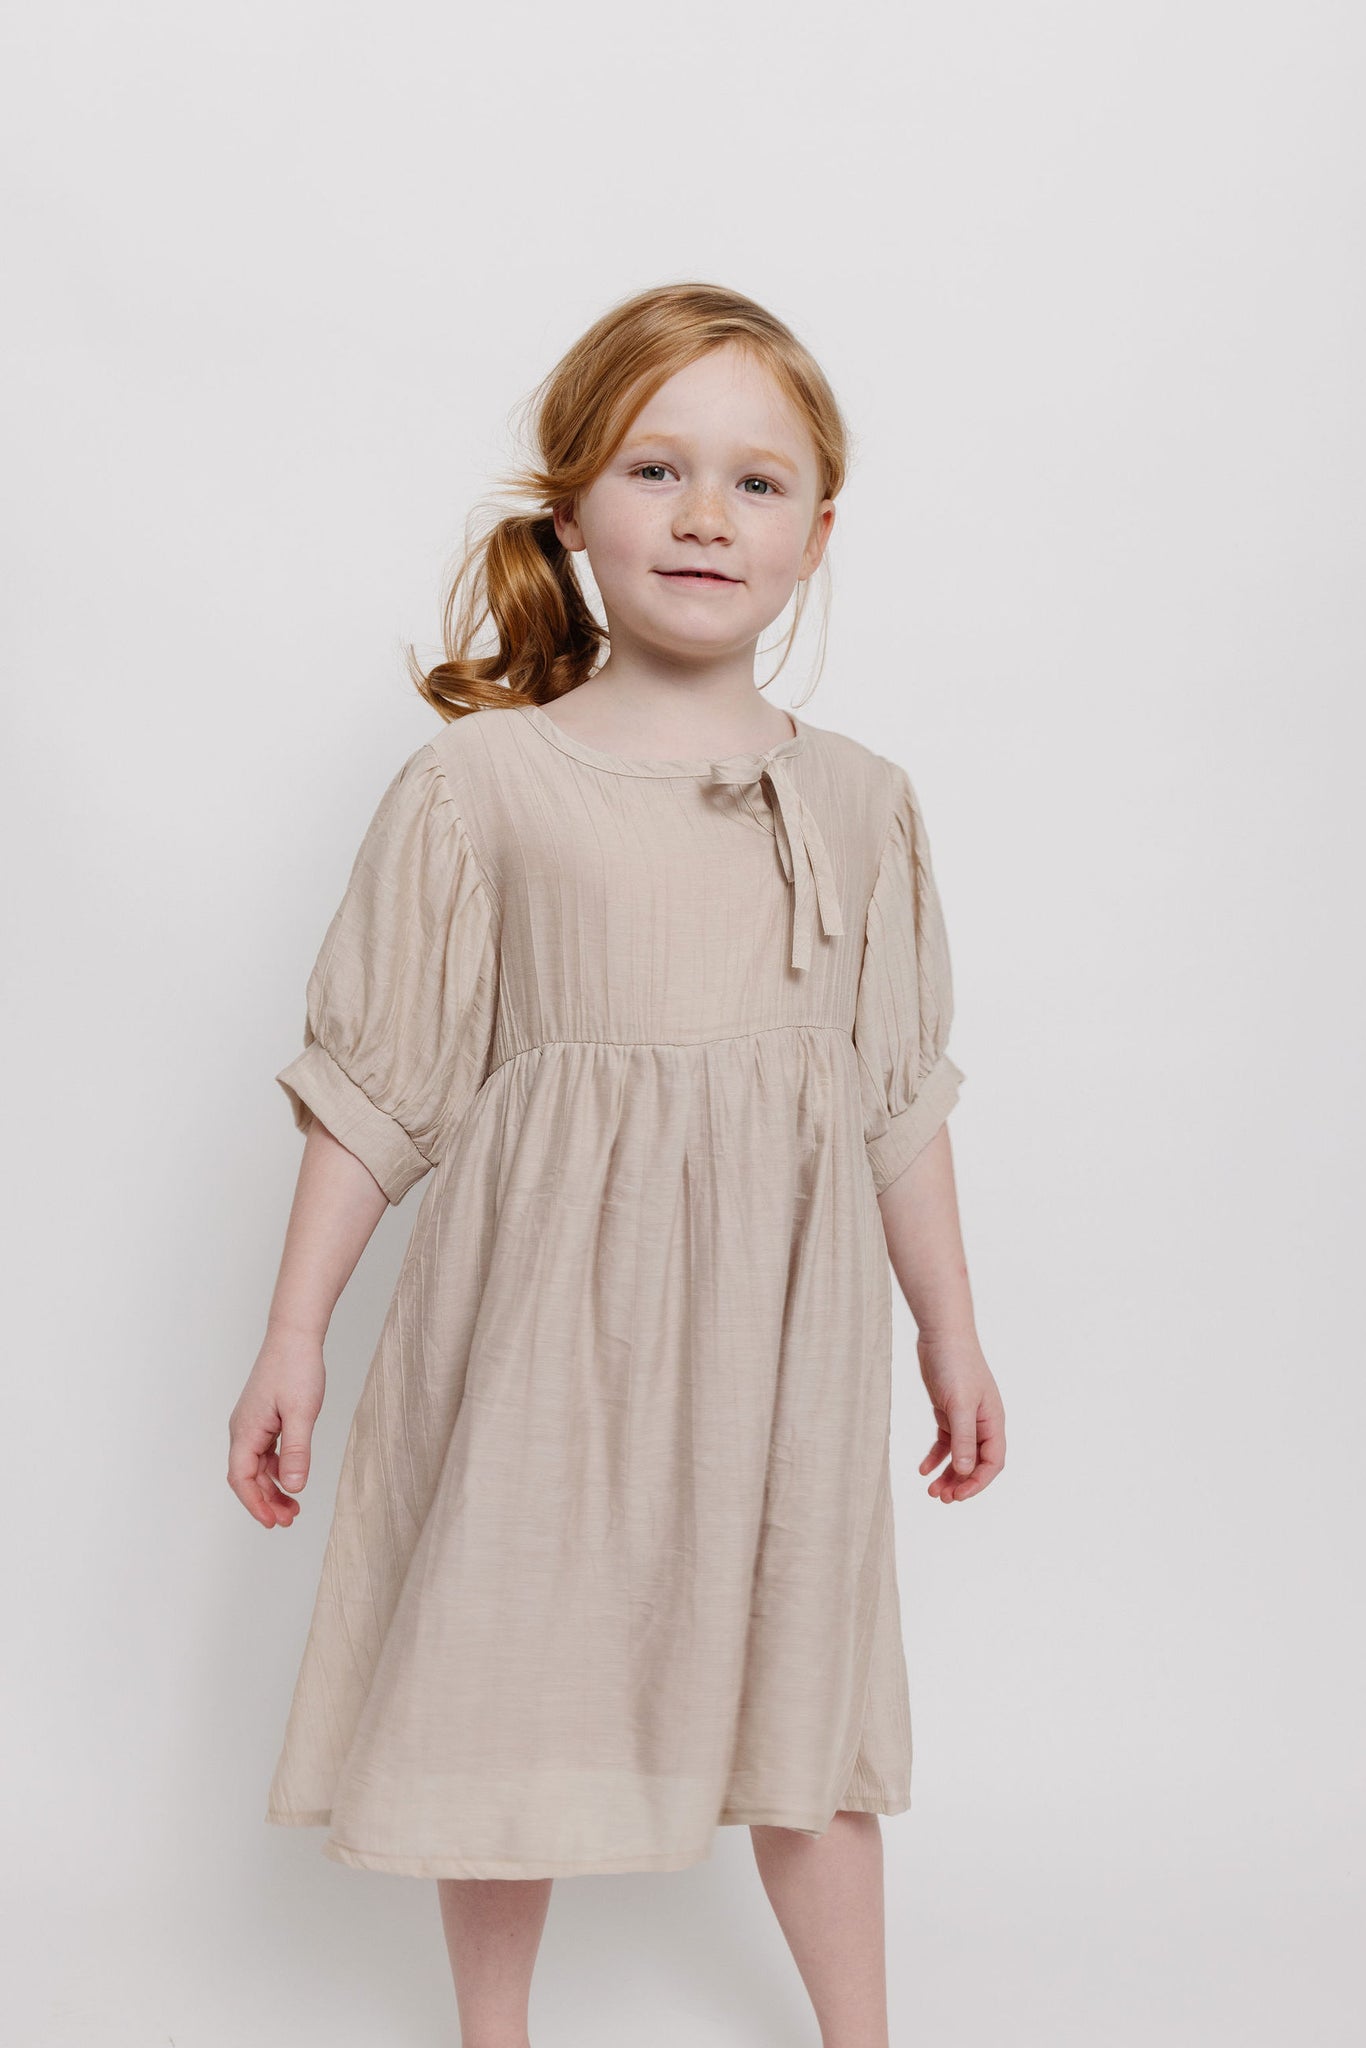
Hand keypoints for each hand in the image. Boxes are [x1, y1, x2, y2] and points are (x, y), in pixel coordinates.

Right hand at [227, 1320, 325, 1528]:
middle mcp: (243, 1429)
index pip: (241, 1479)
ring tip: (293, 1506)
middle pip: (248, 1477)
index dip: (255, 1504)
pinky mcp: (264, 1418)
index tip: (273, 1522)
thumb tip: (293, 1487)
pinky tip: (293, 1477)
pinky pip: (265, 1453)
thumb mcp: (301, 1413)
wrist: (295, 1335)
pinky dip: (278, 1469)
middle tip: (289, 1520)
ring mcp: (252, 1424)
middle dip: (265, 1501)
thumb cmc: (296, 1368)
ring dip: (272, 1488)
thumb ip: (297, 1451)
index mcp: (245, 1431)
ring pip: (257, 1467)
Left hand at [915, 1327, 1004, 1501]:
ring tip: (931, 1491)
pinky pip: (945, 1442)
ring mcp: (965, 1418)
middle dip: (961, 1483)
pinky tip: (922, 1469)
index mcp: (993, 1422)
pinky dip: (936, 1457)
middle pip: (976, 1463)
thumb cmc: (956, 1365)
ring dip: (948, 1474)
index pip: (992, 1462)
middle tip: (941, 1498)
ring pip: (960, 1456)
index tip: (957, 1495)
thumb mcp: (959, 1404)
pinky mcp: (948, 1412)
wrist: (942, 1335)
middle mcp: (982, 1423)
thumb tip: (966, 1471)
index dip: (977, 1483)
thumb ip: (964, 1438)